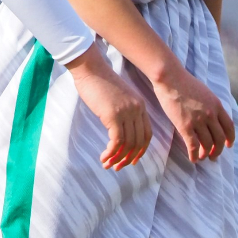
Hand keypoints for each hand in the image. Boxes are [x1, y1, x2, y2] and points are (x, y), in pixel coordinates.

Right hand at [65, 44, 151, 169]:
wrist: (91, 70)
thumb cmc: (101, 83)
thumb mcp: (119, 98)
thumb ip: (125, 112)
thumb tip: (121, 133)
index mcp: (140, 105)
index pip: (147, 134)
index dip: (140, 151)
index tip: (131, 161)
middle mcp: (136, 109)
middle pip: (138, 142)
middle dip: (127, 158)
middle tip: (116, 167)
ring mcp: (126, 112)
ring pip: (127, 144)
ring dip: (117, 158)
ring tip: (107, 164)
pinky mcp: (113, 115)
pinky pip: (116, 142)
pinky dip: (110, 153)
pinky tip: (103, 157)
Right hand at [150, 64, 234, 162]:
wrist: (170, 78)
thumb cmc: (184, 83)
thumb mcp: (205, 92)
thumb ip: (211, 105)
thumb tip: (212, 116)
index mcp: (217, 105)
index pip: (229, 126)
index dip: (230, 138)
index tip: (228, 145)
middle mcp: (210, 114)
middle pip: (219, 138)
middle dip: (218, 150)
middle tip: (214, 155)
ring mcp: (198, 121)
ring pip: (207, 144)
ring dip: (206, 154)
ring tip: (202, 158)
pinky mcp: (185, 126)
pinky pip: (193, 146)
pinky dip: (194, 155)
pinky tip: (193, 159)